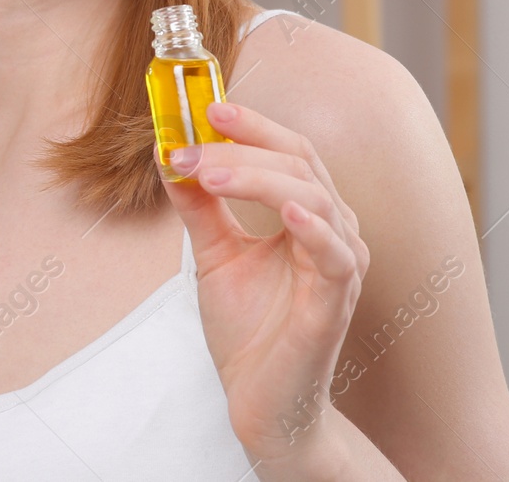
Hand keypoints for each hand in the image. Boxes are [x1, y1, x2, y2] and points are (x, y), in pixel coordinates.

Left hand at [161, 101, 369, 465]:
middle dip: (242, 146)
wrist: (261, 402)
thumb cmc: (250, 331)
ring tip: (207, 173)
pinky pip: (333, 252)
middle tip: (191, 142)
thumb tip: (169, 154)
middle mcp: (334, 230)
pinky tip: (285, 210)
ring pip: (311, 195)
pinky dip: (311, 224)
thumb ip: (198, 206)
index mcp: (309, 214)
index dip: (252, 125)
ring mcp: (340, 264)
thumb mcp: (214, 254)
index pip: (289, 151)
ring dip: (256, 177)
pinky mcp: (336, 300)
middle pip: (298, 163)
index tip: (206, 107)